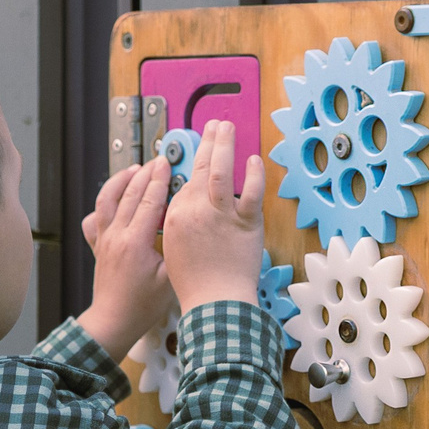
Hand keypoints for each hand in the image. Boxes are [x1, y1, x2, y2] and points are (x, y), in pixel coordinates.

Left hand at [78, 157, 171, 357]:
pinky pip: (94, 218)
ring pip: (107, 200)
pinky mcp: (98, 246)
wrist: (113, 322)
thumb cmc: (141, 307)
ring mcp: (104, 240)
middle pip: (130, 194)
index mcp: (136, 243)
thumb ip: (176, 249)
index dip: (160, 179)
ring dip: (120, 181)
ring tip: (134, 169)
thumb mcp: (169, 279)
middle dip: (145, 173)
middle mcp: (116, 237)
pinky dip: (103, 204)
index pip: (150, 201)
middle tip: (157, 160)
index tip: (167, 163)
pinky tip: (112, 199)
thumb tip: (185, 225)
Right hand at [160, 119, 264, 311]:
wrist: (214, 302)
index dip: (194, 166)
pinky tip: (254, 160)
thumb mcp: (173, 250)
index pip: (186, 182)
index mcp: (176, 217)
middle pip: (201, 167)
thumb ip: (180, 223)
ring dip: (224, 144)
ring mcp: (222, 214)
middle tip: (213, 126)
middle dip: (207, 142)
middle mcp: (196, 210)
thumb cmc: (195, 284)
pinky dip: (254, 173)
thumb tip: (188, 206)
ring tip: (227, 128)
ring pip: (222, 170)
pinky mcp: (246, 222)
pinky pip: (252, 191)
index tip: (200, 153)